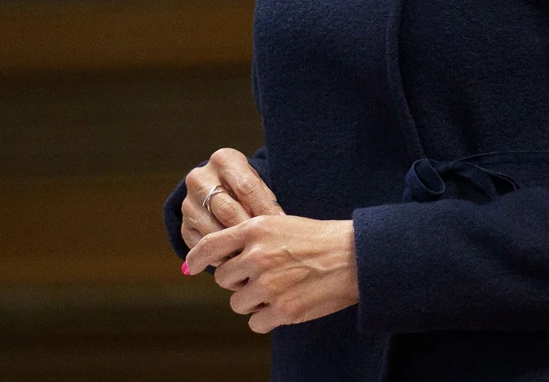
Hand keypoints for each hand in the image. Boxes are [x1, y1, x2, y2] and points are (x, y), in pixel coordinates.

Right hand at [181, 147, 282, 250]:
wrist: (219, 190)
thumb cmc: (246, 187)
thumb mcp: (258, 184)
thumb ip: (266, 200)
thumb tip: (280, 224)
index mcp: (223, 160)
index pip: (246, 187)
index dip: (265, 209)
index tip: (280, 227)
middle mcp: (200, 178)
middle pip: (227, 209)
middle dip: (248, 229)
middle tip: (265, 245)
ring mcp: (188, 202)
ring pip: (212, 230)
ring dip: (233, 247)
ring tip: (253, 256)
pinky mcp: (183, 224)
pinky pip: (200, 245)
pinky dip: (218, 256)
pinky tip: (234, 260)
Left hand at [183, 214, 358, 332]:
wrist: (356, 256)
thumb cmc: (321, 239)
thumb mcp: (282, 224)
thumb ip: (251, 239)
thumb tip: (220, 259)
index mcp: (256, 230)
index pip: (210, 245)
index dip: (197, 257)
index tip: (192, 266)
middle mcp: (257, 256)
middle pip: (223, 279)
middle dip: (238, 282)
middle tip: (262, 277)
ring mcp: (269, 285)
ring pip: (237, 304)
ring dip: (253, 302)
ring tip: (278, 290)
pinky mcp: (283, 310)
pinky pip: (255, 323)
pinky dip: (267, 319)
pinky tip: (285, 305)